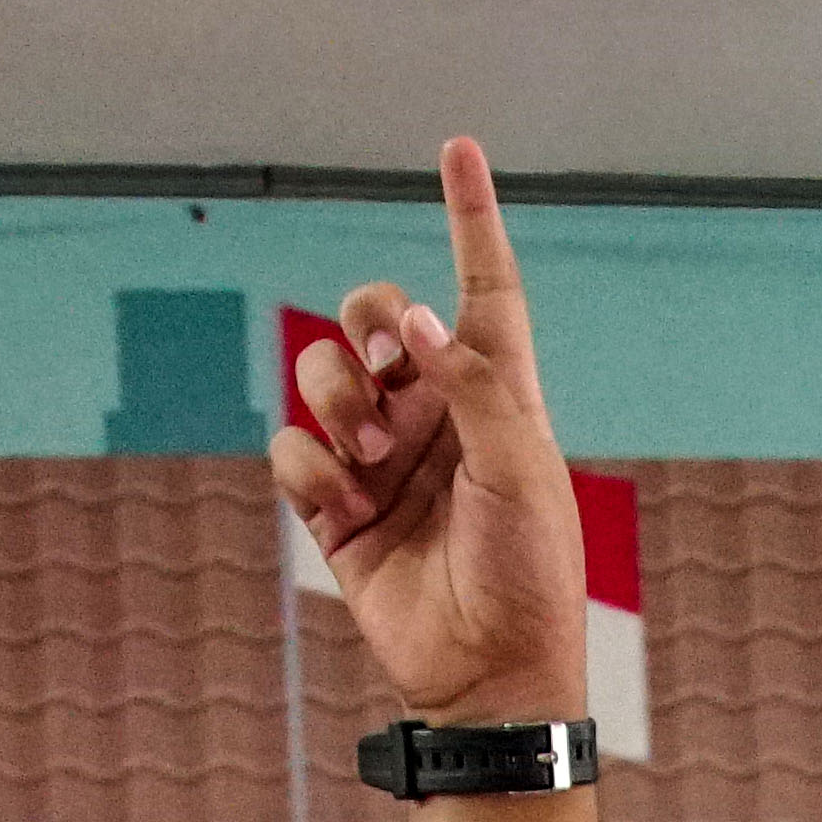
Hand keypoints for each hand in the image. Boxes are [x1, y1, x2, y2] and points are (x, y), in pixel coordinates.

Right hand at [267, 142, 590, 724]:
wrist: (489, 673)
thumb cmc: (529, 573)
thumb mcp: (522, 468)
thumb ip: (474, 384)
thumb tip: (421, 319)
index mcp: (498, 392)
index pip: (484, 286)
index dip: (471, 217)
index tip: (459, 147)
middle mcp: (435, 412)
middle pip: (378, 314)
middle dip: (369, 318)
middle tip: (388, 363)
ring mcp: (381, 457)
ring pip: (323, 374)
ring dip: (335, 397)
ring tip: (370, 452)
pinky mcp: (334, 506)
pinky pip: (292, 448)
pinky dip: (308, 464)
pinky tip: (342, 500)